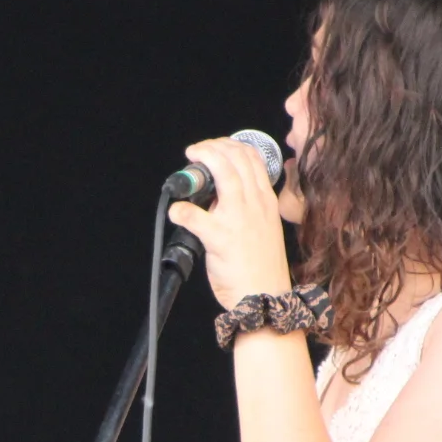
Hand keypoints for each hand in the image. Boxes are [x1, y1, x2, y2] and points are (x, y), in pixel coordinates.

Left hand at [167, 137, 294, 310]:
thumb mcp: (264, 226)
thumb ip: (246, 207)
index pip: (251, 158)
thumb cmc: (262, 265)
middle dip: (211, 147)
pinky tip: (177, 212)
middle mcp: (254, 203)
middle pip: (235, 158)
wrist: (264, 296)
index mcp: (265, 200)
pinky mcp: (219, 237)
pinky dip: (180, 210)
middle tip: (196, 152)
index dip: (229, 144)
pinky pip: (193, 215)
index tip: (214, 147)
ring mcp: (238, 218)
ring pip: (221, 173)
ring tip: (188, 164)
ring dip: (201, 162)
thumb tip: (217, 195)